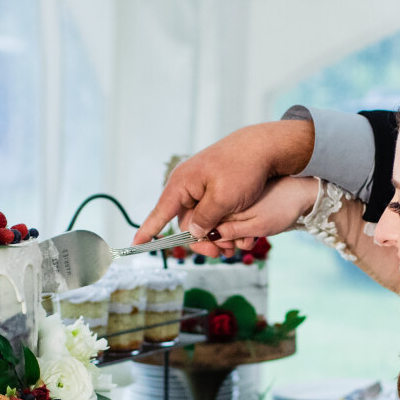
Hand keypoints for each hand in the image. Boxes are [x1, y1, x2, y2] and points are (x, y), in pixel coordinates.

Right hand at [132, 119, 313, 255]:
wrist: (264, 147)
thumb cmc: (243, 168)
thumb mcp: (224, 198)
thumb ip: (205, 219)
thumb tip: (191, 233)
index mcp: (182, 183)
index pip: (160, 212)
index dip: (148, 231)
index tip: (134, 245)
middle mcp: (187, 185)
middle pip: (185, 222)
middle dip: (201, 240)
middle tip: (222, 252)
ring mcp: (200, 185)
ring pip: (200, 219)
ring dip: (214, 234)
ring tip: (233, 246)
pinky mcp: (213, 187)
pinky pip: (211, 211)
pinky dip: (220, 223)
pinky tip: (235, 232)